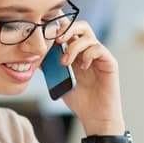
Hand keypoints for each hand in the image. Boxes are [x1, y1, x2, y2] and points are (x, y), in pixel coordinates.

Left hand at [54, 20, 124, 135]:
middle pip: (81, 25)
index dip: (58, 29)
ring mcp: (100, 55)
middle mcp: (89, 50)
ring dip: (73, 47)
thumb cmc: (78, 99)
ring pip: (88, 36)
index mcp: (77, 51)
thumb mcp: (57, 80)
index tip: (47, 36)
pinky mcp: (109, 62)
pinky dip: (87, 55)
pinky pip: (98, 49)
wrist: (94, 116)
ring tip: (65, 63)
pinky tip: (83, 67)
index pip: (69, 30)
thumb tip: (34, 53)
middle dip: (67, 29)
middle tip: (57, 41)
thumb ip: (49, 65)